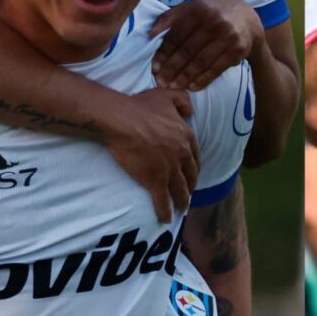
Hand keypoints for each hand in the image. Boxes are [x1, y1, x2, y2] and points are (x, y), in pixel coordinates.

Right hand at [107, 87, 198, 222]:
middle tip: (188, 194)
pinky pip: (162, 200)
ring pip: (179, 190)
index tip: (192, 175)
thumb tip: (190, 113)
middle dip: (190, 187)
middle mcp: (182, 154)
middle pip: (190, 176)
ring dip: (181, 202)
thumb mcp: (167, 96)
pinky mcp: (154, 180)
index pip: (195, 157)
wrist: (121, 121)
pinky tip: (166, 219)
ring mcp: (170, 169)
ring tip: (181, 209)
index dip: (194, 168)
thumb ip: (183, 101)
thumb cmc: (140, 106)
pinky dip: (165, 211)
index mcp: (186, 136)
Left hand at [150, 0, 262, 89]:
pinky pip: (216, 69)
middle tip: (160, 82)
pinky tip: (191, 87)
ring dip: (185, 77)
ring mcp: (228, 37)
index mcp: (200, 10)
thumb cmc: (214, 14)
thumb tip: (150, 34)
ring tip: (173, 86)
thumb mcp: (194, 8)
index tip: (154, 68)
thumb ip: (172, 17)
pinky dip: (203, 80)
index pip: (177, 35)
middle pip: (188, 50)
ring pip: (201, 62)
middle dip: (172, 69)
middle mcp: (215, 22)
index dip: (164, 53)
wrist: (249, 20)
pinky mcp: (237, 51)